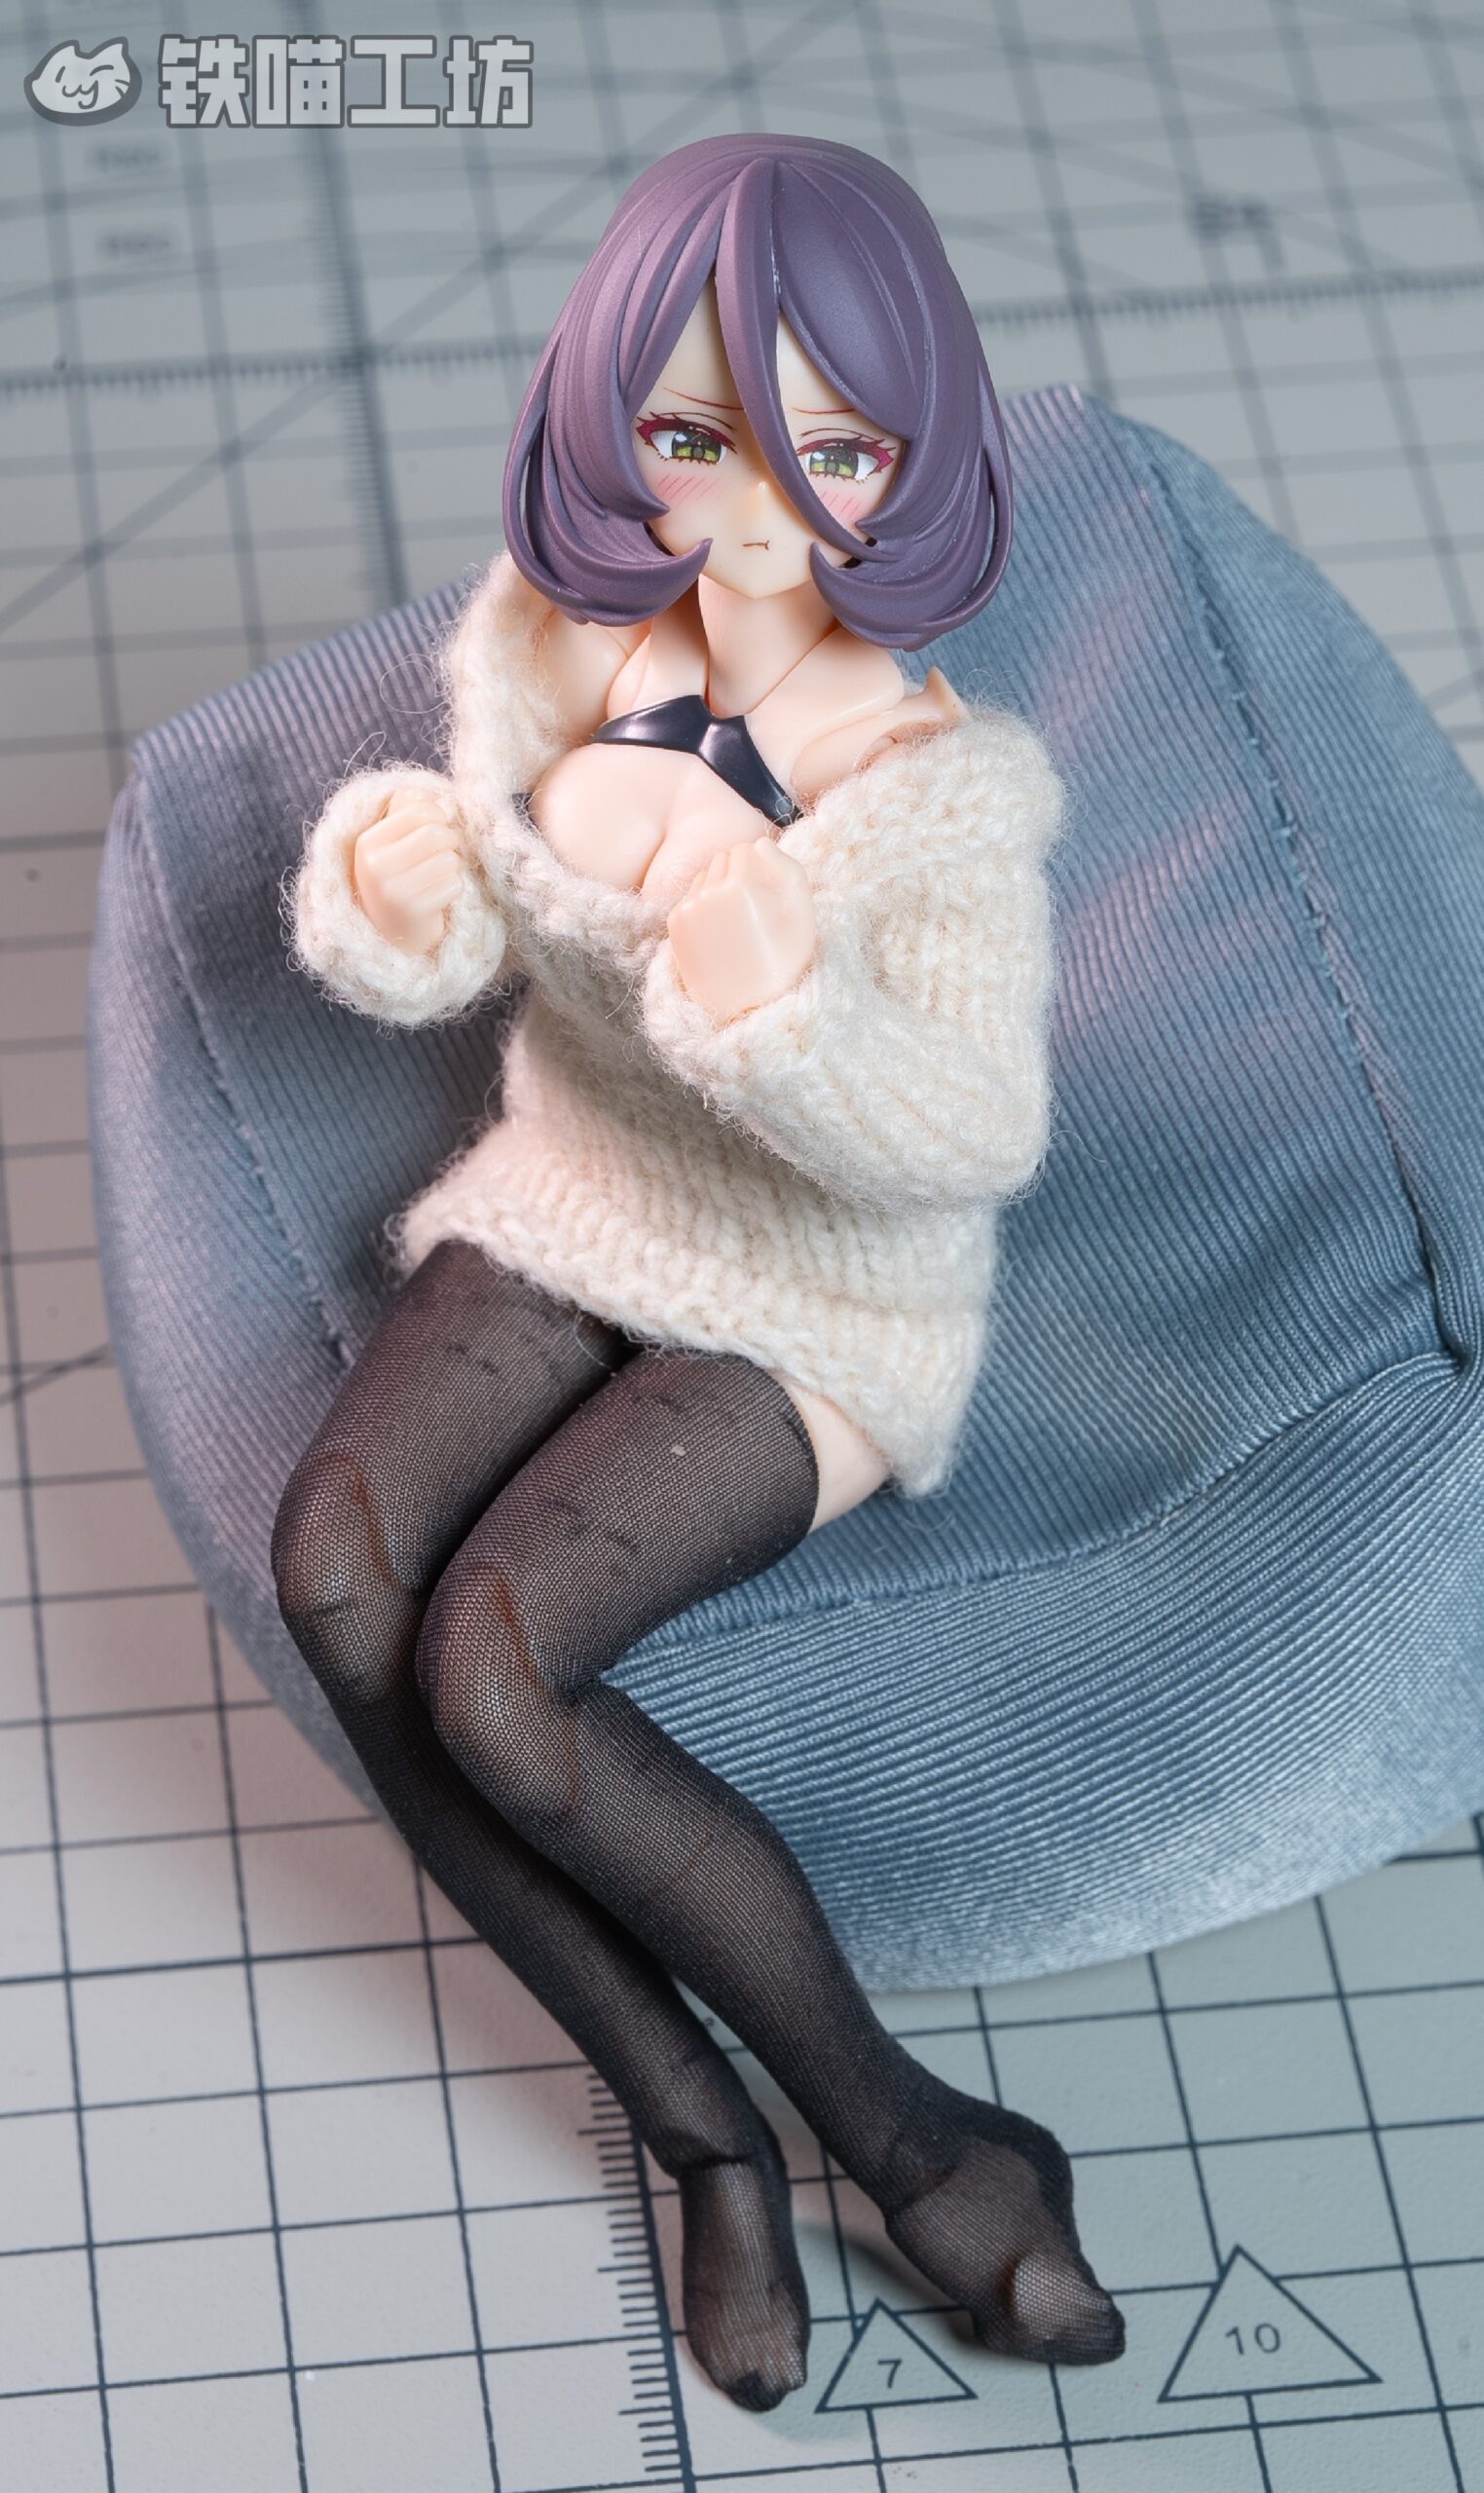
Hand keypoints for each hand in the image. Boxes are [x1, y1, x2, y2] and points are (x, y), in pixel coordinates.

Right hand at [352, 784, 465, 955]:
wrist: (393, 935)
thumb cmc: (398, 880)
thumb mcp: (391, 844)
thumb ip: (404, 812)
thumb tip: (426, 795)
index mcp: (367, 843)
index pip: (419, 809)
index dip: (438, 816)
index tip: (436, 829)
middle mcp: (375, 866)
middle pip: (436, 833)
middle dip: (450, 841)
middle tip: (445, 853)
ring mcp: (393, 891)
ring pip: (448, 858)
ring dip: (453, 867)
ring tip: (440, 875)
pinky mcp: (414, 912)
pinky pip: (454, 884)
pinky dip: (455, 888)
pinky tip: (440, 896)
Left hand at [667, 839, 815, 1022]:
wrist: (749, 1009)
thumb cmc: (784, 961)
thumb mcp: (802, 915)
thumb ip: (787, 869)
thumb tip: (759, 843)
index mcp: (740, 888)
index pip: (747, 848)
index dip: (763, 868)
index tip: (769, 895)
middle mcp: (708, 894)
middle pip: (723, 858)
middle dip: (738, 875)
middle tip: (753, 910)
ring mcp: (687, 911)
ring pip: (705, 875)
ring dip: (719, 888)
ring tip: (735, 922)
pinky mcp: (674, 926)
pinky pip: (691, 897)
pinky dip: (704, 906)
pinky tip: (719, 932)